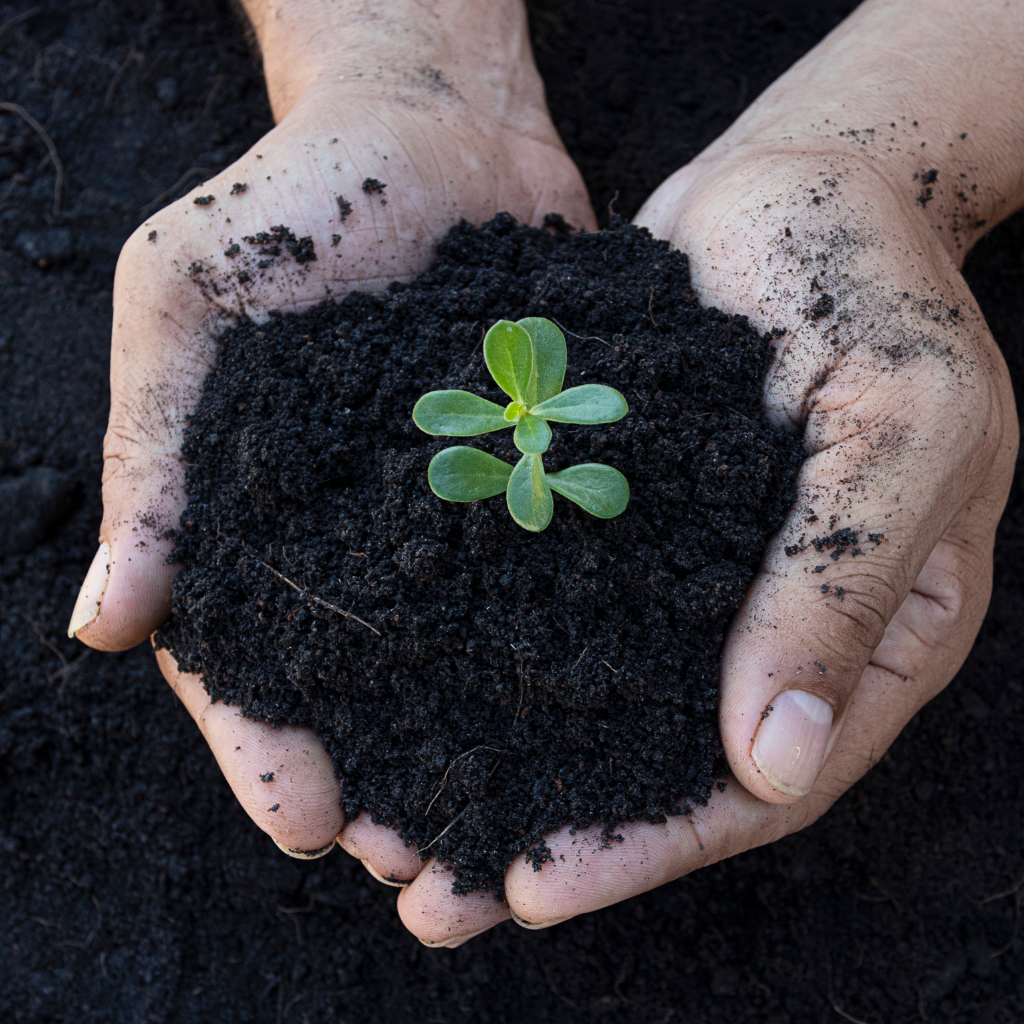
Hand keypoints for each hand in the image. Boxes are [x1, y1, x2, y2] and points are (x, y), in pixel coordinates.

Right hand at [68, 0, 593, 879]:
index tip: (307, 818)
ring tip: (509, 825)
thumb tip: (107, 617)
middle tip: (417, 865)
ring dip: (477, 742)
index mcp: (258, 511)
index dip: (266, 744)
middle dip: (383, 774)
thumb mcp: (185, 304)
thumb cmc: (289, 201)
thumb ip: (156, 453)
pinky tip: (598, 706)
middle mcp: (358, 528)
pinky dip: (564, 642)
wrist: (429, 121)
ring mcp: (453, 506)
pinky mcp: (538, 469)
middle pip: (363, 683)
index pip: (248, 655)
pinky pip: (550, 569)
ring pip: (462, 653)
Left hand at [397, 0, 1021, 941]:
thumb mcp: (904, 427)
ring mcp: (678, 571)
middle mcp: (760, 622)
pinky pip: (541, 592)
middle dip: (544, 830)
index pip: (758, 779)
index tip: (539, 886)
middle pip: (652, 762)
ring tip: (382, 825)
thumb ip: (843, 588)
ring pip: (581, 693)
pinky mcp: (608, 510)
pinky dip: (472, 642)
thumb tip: (772, 765)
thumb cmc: (882, 290)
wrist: (803, 182)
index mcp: (863, 634)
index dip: (652, 841)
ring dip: (488, 757)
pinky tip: (390, 678)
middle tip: (428, 898)